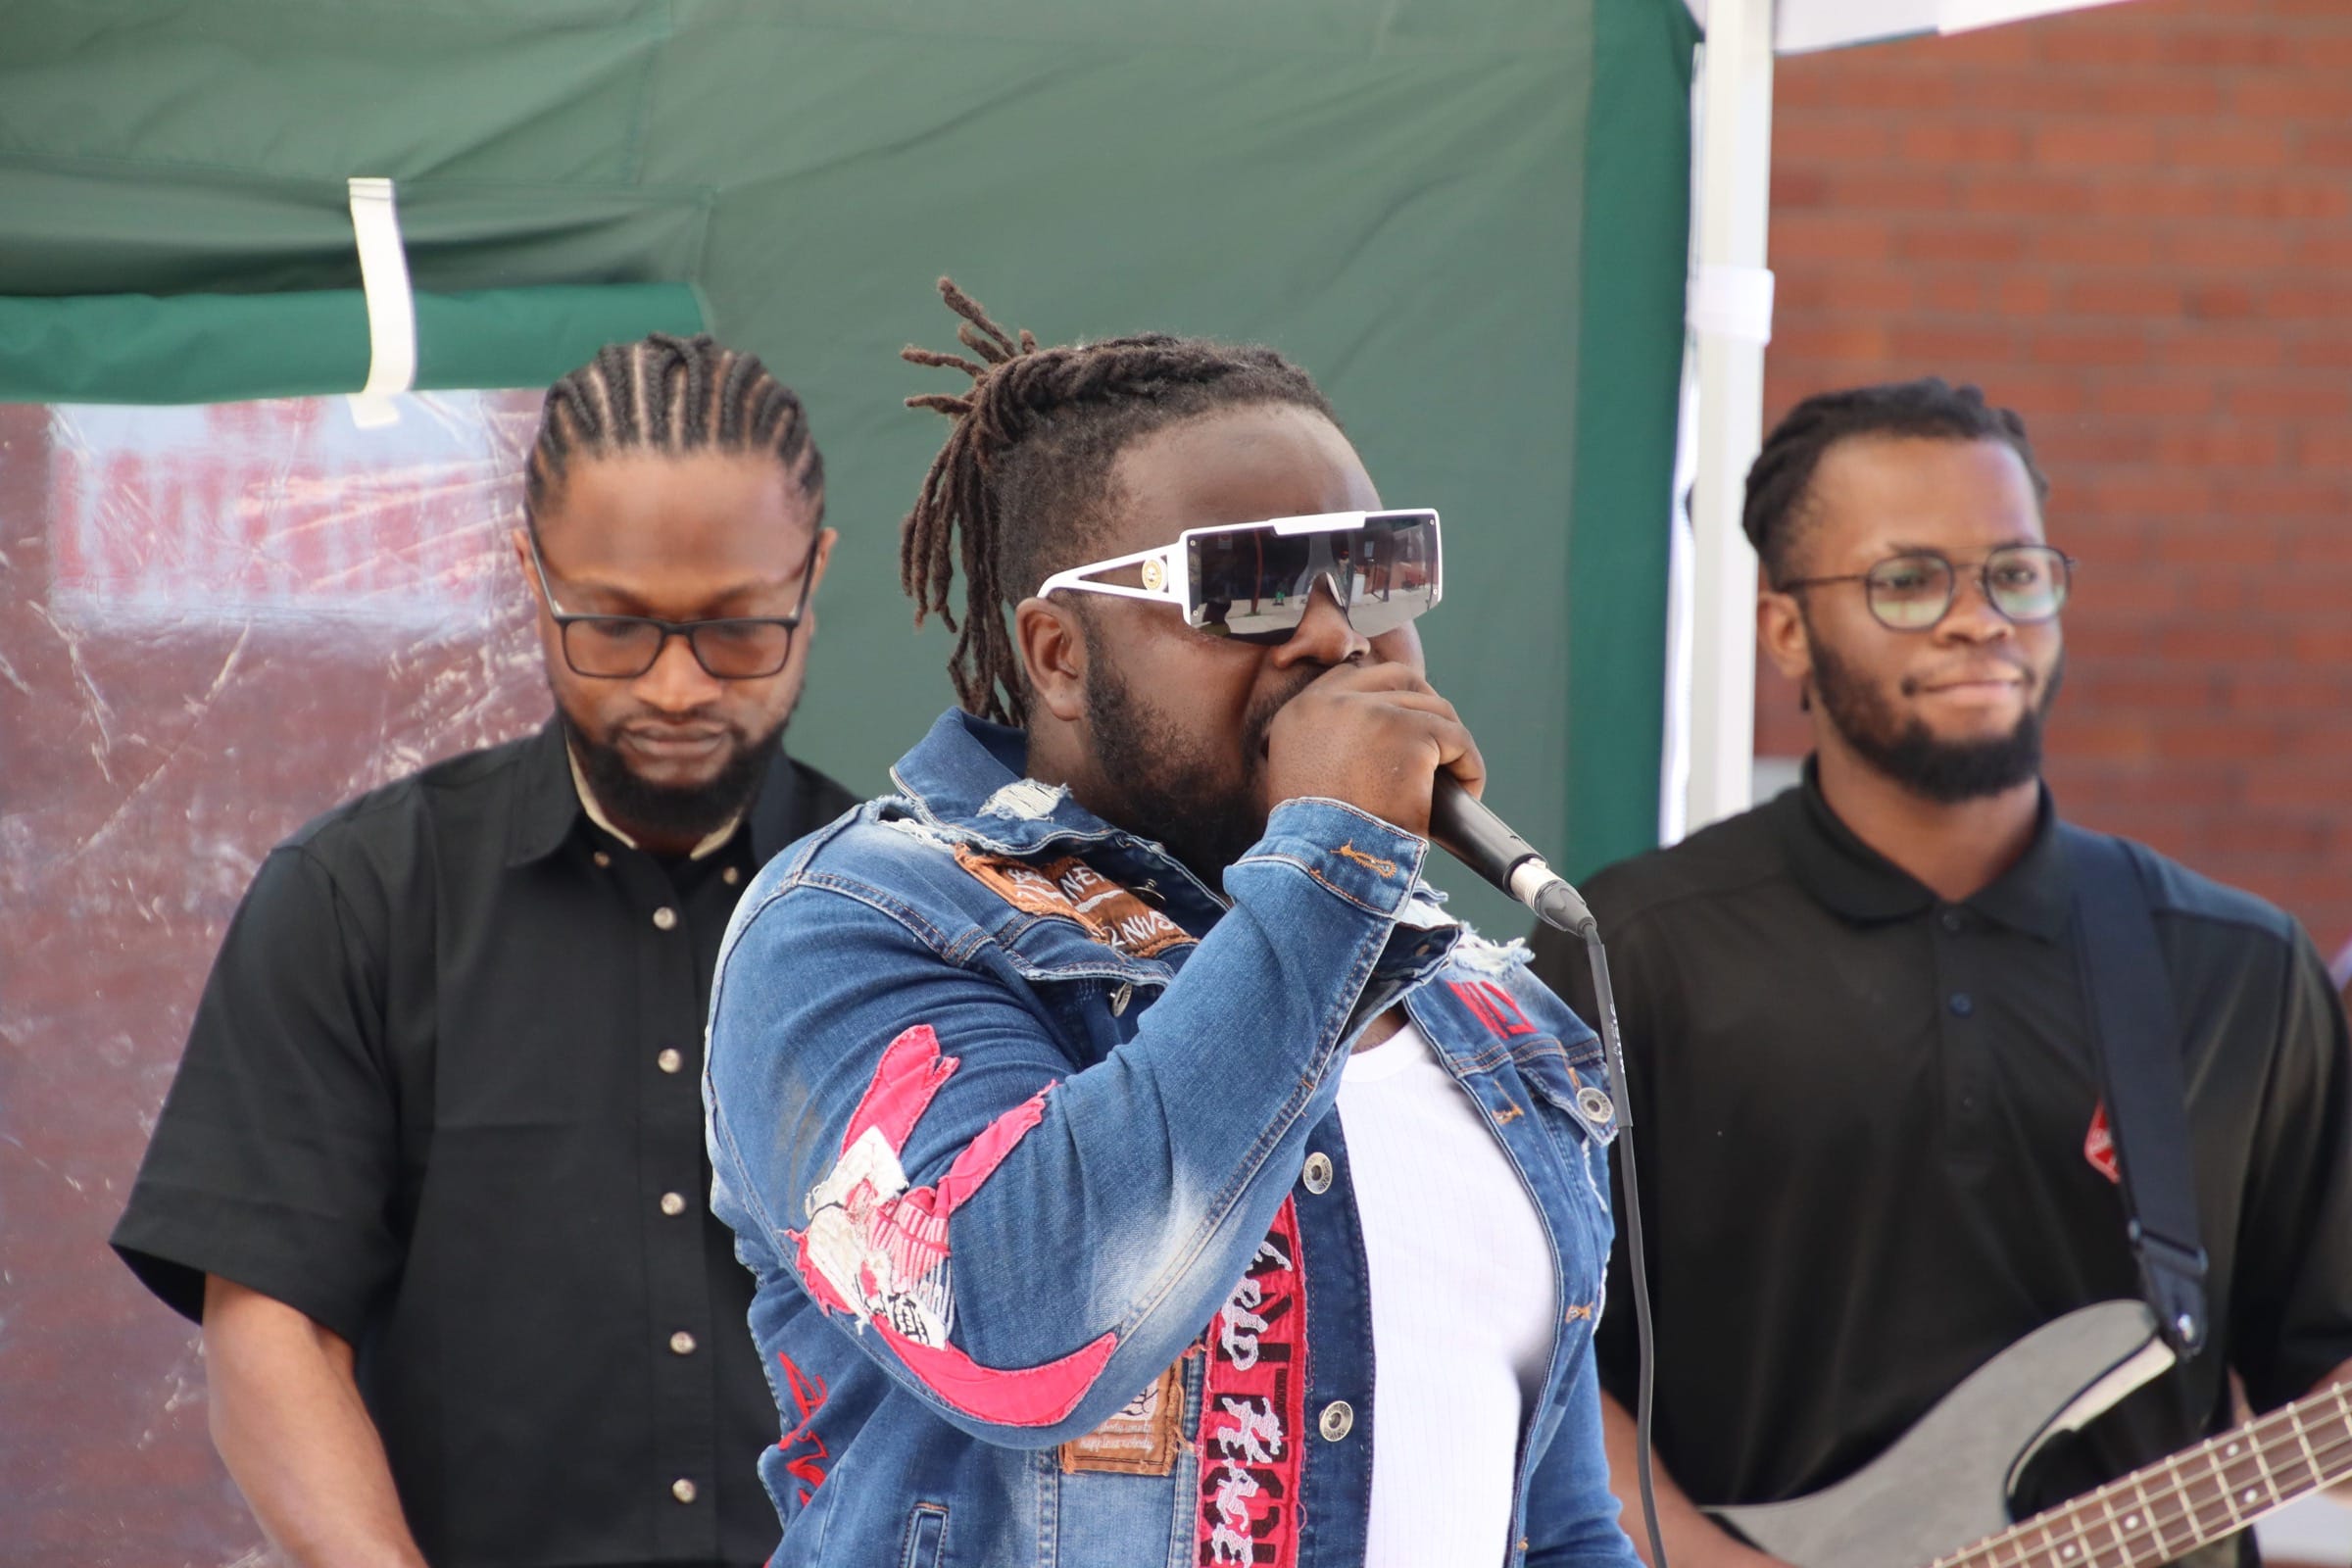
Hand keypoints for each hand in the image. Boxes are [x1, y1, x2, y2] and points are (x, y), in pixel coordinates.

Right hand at [1261, 659, 1484, 837]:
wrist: (1324, 865)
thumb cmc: (1314, 843)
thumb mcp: (1301, 778)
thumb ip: (1326, 748)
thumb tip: (1371, 748)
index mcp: (1300, 711)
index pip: (1351, 676)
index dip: (1386, 695)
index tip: (1403, 722)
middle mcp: (1332, 702)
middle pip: (1397, 678)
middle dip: (1425, 705)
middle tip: (1438, 743)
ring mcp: (1373, 713)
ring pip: (1433, 708)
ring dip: (1449, 742)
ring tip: (1453, 778)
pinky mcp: (1411, 735)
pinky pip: (1457, 739)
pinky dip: (1469, 765)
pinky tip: (1469, 790)